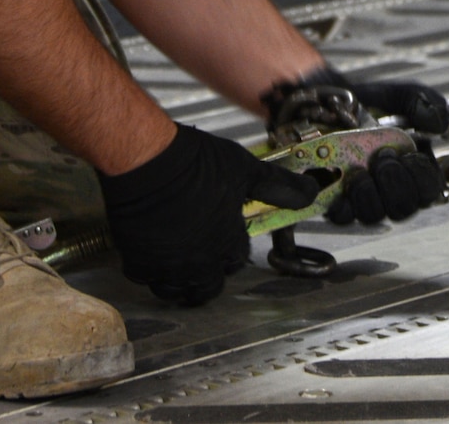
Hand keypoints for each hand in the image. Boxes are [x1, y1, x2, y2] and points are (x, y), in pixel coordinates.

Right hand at [97, 123, 319, 304]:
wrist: (147, 159)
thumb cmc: (194, 162)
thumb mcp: (246, 170)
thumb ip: (279, 187)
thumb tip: (310, 192)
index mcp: (227, 242)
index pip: (236, 261)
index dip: (232, 249)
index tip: (226, 238)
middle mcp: (199, 261)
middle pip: (208, 285)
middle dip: (209, 274)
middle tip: (204, 258)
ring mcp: (167, 265)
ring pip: (177, 290)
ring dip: (181, 281)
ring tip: (179, 263)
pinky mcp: (138, 261)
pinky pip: (146, 279)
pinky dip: (151, 272)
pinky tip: (153, 255)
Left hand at [263, 64, 448, 225]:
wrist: (327, 101)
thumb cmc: (368, 104)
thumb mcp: (399, 95)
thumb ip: (424, 102)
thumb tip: (439, 123)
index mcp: (413, 167)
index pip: (429, 189)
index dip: (422, 178)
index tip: (408, 155)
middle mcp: (390, 188)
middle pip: (403, 208)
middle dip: (395, 185)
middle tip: (382, 159)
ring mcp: (364, 197)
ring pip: (374, 215)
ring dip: (369, 195)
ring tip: (359, 172)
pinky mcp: (336, 200)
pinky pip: (342, 216)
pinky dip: (342, 205)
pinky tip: (340, 186)